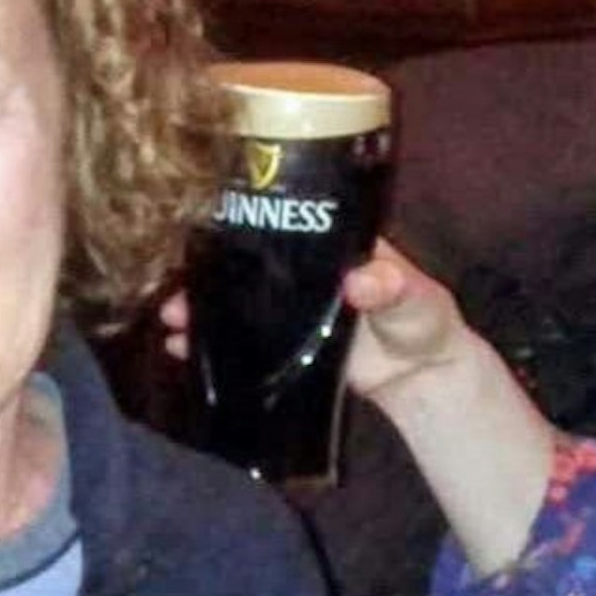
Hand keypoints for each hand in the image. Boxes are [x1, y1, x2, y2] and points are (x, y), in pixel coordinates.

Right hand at [155, 241, 463, 390]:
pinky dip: (212, 345)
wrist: (420, 375)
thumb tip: (361, 281)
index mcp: (327, 243)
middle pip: (243, 262)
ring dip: (201, 307)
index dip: (238, 223)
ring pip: (235, 300)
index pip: (277, 220)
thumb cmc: (423, 320)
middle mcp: (300, 270)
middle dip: (204, 269)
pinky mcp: (285, 345)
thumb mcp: (414, 296)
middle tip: (174, 285)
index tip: (201, 228)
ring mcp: (288, 308)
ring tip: (172, 319)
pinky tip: (182, 350)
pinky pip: (242, 340)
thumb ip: (392, 287)